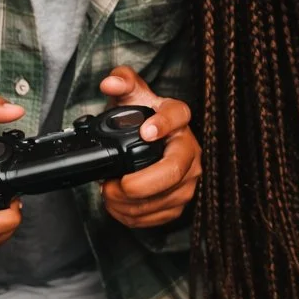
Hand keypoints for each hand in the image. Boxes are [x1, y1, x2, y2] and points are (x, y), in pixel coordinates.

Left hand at [98, 67, 199, 227]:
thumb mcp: (131, 95)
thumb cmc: (141, 119)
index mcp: (179, 119)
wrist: (148, 143)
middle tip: (112, 185)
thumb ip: (121, 81)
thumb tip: (110, 83)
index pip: (178, 117)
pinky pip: (159, 216)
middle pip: (173, 171)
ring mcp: (188, 179)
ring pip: (165, 199)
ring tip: (108, 194)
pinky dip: (134, 216)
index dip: (164, 124)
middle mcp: (190, 150)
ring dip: (130, 203)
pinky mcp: (180, 201)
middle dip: (140, 184)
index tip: (146, 131)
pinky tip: (119, 206)